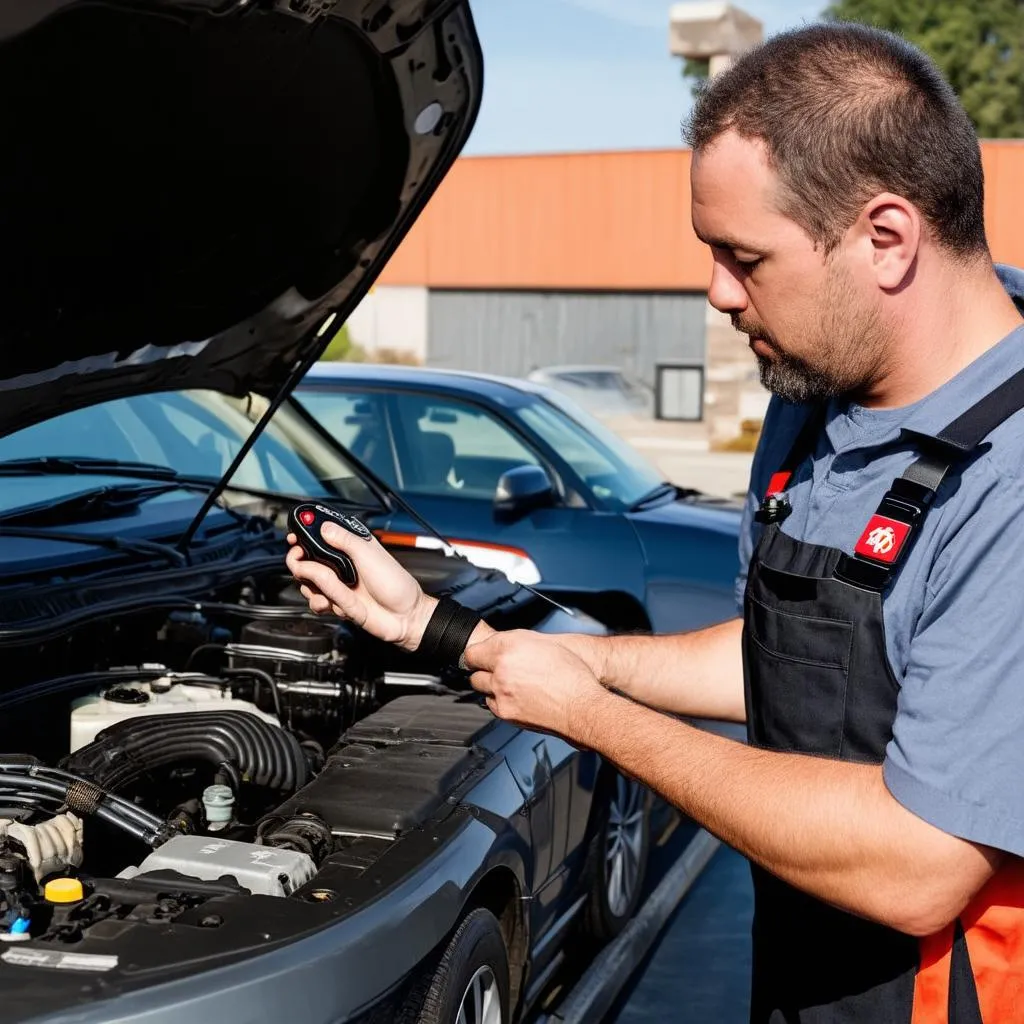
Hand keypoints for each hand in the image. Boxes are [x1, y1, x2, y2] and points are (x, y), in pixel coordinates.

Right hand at [285, 522, 434, 649]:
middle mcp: (341, 566)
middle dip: (298, 561)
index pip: (321, 537)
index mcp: (351, 549)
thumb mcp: (371, 555)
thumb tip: (324, 527)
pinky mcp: (337, 604)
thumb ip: (346, 540)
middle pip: (306, 560)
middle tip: (300, 561)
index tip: (294, 537)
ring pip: (307, 582)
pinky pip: (316, 602)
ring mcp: (338, 586)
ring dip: (311, 585)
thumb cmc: (396, 585)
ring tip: (326, 587)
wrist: (405, 617)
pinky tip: (331, 603)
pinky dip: (320, 603)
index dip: (305, 535)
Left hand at [464, 630, 608, 740]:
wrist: (581, 706)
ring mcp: (501, 694)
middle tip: (498, 668)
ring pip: (482, 689)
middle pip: (474, 671)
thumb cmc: (571, 675)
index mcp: (508, 648)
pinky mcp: (505, 712)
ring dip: (491, 685)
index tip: (482, 655)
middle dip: (484, 669)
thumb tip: (504, 643)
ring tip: (512, 683)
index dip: (479, 653)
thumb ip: (518, 641)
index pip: (473, 651)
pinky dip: (499, 700)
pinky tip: (516, 696)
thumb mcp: (545, 643)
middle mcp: (501, 671)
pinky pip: (492, 704)